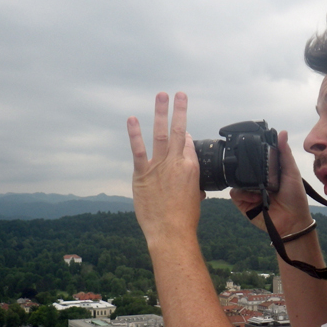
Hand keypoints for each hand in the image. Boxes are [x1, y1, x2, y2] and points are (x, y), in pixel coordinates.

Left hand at [128, 92, 202, 243]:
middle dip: (179, 110)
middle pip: (179, 131)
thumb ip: (191, 181)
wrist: (171, 232)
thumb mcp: (194, 197)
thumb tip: (191, 175)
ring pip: (160, 134)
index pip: (187, 144)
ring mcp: (159, 166)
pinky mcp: (142, 174)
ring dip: (161, 112)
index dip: (184, 135)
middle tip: (179, 93)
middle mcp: (177, 163)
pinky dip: (135, 134)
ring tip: (161, 95)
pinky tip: (132, 119)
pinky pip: (138, 150)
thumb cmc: (184, 219)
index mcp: (191, 168)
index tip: (182, 128)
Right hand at [230, 130, 313, 236]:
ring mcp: (249, 192)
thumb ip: (284, 153)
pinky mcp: (243, 204)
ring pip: (236, 180)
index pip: (255, 159)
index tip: (250, 146)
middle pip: (243, 168)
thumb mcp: (291, 172)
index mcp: (267, 172)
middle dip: (245, 168)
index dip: (252, 153)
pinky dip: (244, 194)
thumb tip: (282, 132)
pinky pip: (235, 193)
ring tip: (260, 190)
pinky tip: (256, 199)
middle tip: (255, 170)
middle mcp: (257, 181)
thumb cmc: (295, 198)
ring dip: (247, 184)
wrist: (292, 222)